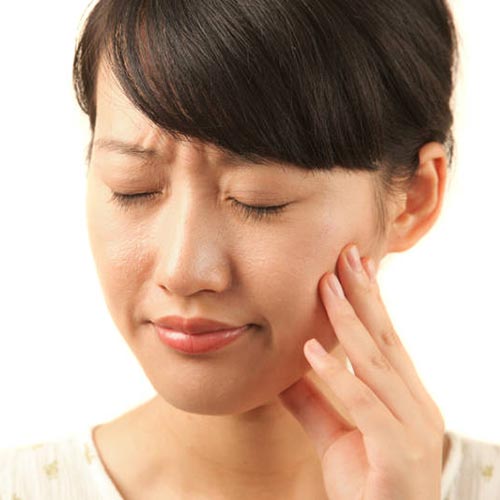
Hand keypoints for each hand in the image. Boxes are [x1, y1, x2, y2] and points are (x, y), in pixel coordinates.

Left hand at [278, 243, 445, 499]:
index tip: (354, 266)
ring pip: (377, 364)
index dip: (369, 301)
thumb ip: (315, 401)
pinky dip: (339, 376)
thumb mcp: (335, 436)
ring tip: (327, 287)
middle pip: (385, 340)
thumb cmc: (368, 488)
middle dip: (365, 295)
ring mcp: (412, 430)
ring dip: (350, 323)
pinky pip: (365, 407)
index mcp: (405, 398)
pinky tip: (312, 350)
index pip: (385, 340)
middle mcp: (415, 406)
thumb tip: (285, 367)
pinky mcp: (398, 456)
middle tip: (347, 254)